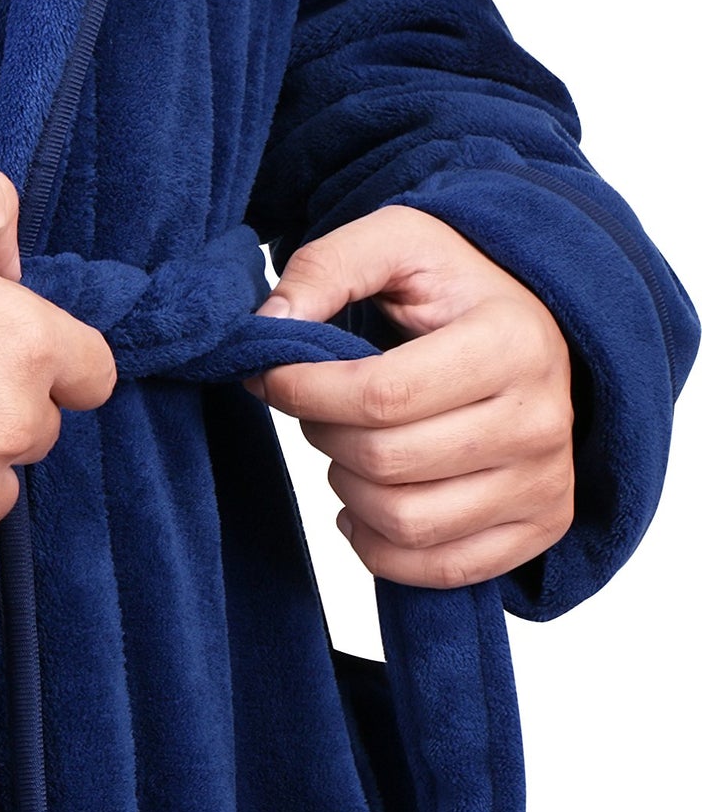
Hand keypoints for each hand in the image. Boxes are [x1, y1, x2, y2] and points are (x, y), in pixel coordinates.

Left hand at [247, 204, 573, 588]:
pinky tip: (366, 503)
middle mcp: (543, 420)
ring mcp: (546, 482)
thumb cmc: (453, 287)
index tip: (271, 375)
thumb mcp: (394, 243)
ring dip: (347, 488)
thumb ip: (323, 270)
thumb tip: (266, 328)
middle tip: (317, 406)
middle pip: (386, 462)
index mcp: (512, 343)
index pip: (380, 395)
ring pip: (405, 522)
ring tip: (349, 446)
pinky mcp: (540, 527)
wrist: (531, 323)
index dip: (303, 392)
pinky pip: (437, 568)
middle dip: (323, 433)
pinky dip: (379, 546)